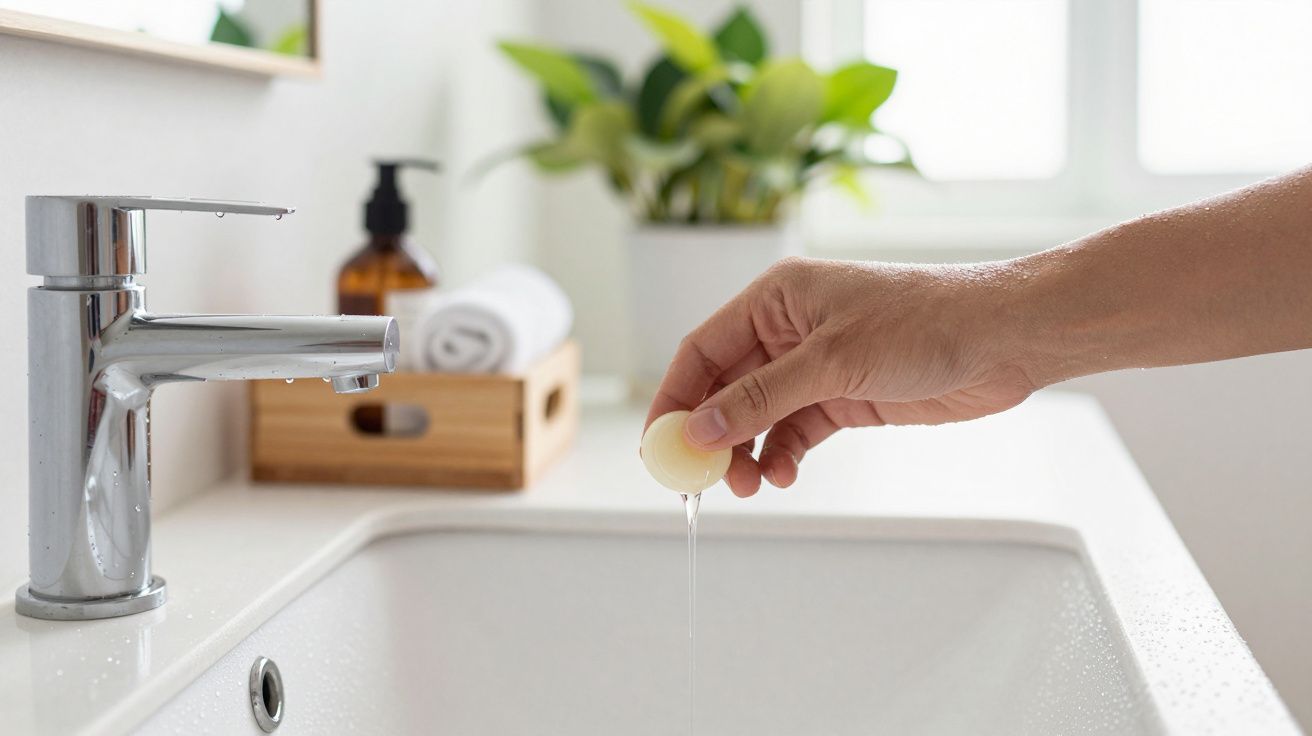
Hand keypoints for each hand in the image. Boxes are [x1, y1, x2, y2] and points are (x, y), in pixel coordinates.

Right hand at [644, 256, 1037, 496]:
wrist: (1003, 339)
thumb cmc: (925, 321)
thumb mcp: (832, 360)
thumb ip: (761, 397)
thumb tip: (701, 430)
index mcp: (776, 298)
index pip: (703, 350)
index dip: (676, 397)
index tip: (659, 444)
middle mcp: (789, 329)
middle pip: (726, 387)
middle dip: (712, 435)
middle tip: (702, 479)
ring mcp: (816, 365)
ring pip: (758, 416)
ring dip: (747, 451)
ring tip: (749, 484)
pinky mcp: (844, 396)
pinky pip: (794, 431)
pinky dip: (783, 454)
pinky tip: (783, 474)